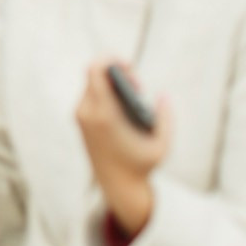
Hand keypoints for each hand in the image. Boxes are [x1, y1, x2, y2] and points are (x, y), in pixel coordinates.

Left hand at [76, 61, 169, 236]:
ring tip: (134, 94)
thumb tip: (162, 95)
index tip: (129, 66)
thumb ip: (165, 118)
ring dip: (112, 82)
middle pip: (95, 73)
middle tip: (138, 88)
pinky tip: (123, 103)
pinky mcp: (80, 120)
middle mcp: (87, 112)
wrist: (117, 185)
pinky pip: (90, 94)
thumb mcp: (161, 144)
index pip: (96, 70)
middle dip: (118, 73)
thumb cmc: (141, 165)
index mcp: (104, 114)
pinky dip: (106, 91)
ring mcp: (80, 116)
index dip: (111, 60)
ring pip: (92, 83)